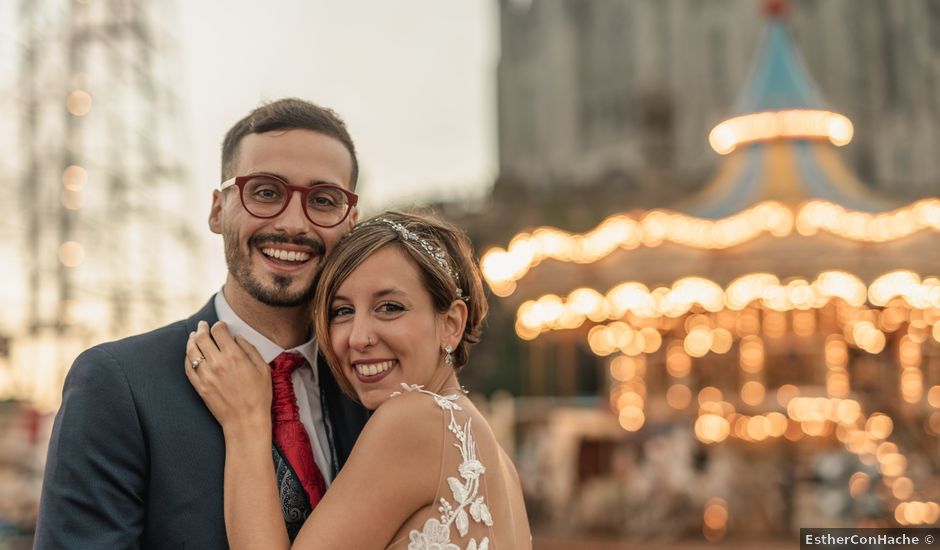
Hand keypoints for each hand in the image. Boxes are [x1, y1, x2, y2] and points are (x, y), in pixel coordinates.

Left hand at [184, 321, 271, 436]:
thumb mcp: (263, 369)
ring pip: (191, 350)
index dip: (218, 326)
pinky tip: (190, 354)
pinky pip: (188, 367)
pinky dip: (188, 357)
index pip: (218, 331)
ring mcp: (206, 375)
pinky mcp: (199, 386)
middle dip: (202, 328)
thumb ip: (250, 349)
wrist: (246, 420)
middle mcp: (217, 363)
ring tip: (193, 336)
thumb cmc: (259, 395)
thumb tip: (238, 337)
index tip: (220, 326)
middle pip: (202, 337)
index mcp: (234, 356)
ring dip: (191, 340)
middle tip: (203, 325)